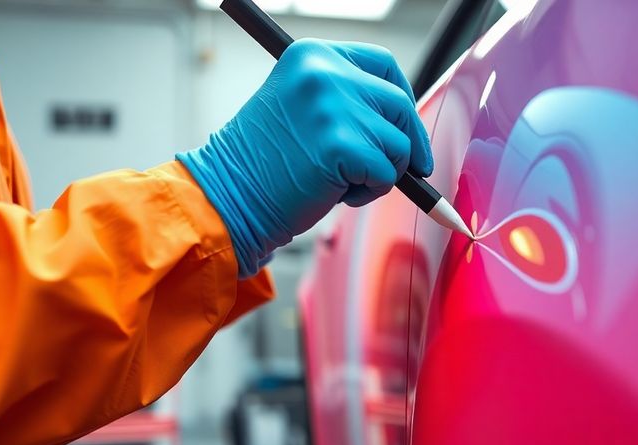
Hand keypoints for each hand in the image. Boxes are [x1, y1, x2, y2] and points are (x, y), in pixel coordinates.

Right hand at [177, 39, 432, 276]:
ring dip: (381, 171)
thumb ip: (345, 99)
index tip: (405, 127)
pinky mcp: (342, 145)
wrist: (229, 195)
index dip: (403, 97)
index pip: (384, 64)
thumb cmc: (264, 162)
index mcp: (313, 55)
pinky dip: (370, 192)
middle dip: (407, 143)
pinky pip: (387, 173)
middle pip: (399, 103)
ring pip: (398, 144)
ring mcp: (334, 107)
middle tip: (403, 171)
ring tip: (341, 181)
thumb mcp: (302, 108)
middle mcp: (325, 72)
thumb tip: (403, 120)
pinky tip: (335, 193)